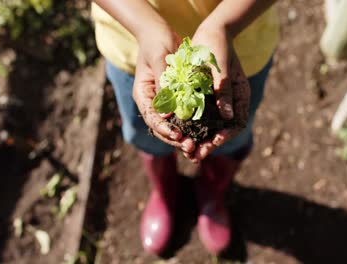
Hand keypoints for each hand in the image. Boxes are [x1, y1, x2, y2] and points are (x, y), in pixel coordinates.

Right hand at [133, 26, 195, 153]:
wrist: (159, 32)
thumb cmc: (157, 41)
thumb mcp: (160, 59)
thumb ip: (163, 85)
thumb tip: (166, 114)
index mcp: (143, 95)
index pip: (152, 118)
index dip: (165, 130)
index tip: (178, 136)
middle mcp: (152, 102)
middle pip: (161, 128)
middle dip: (176, 140)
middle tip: (192, 149)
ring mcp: (163, 102)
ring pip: (172, 126)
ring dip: (184, 138)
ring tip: (198, 149)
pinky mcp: (175, 99)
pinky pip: (183, 117)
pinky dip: (192, 128)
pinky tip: (204, 136)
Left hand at [189, 23, 250, 161]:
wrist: (209, 32)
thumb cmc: (217, 46)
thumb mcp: (221, 68)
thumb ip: (224, 91)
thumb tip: (228, 117)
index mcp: (240, 95)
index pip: (237, 122)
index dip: (226, 135)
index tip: (213, 142)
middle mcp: (230, 102)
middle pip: (223, 130)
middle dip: (210, 144)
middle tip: (196, 156)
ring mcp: (217, 101)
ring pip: (210, 127)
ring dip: (200, 140)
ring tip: (188, 152)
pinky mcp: (205, 99)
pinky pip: (200, 118)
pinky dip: (192, 128)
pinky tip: (181, 136)